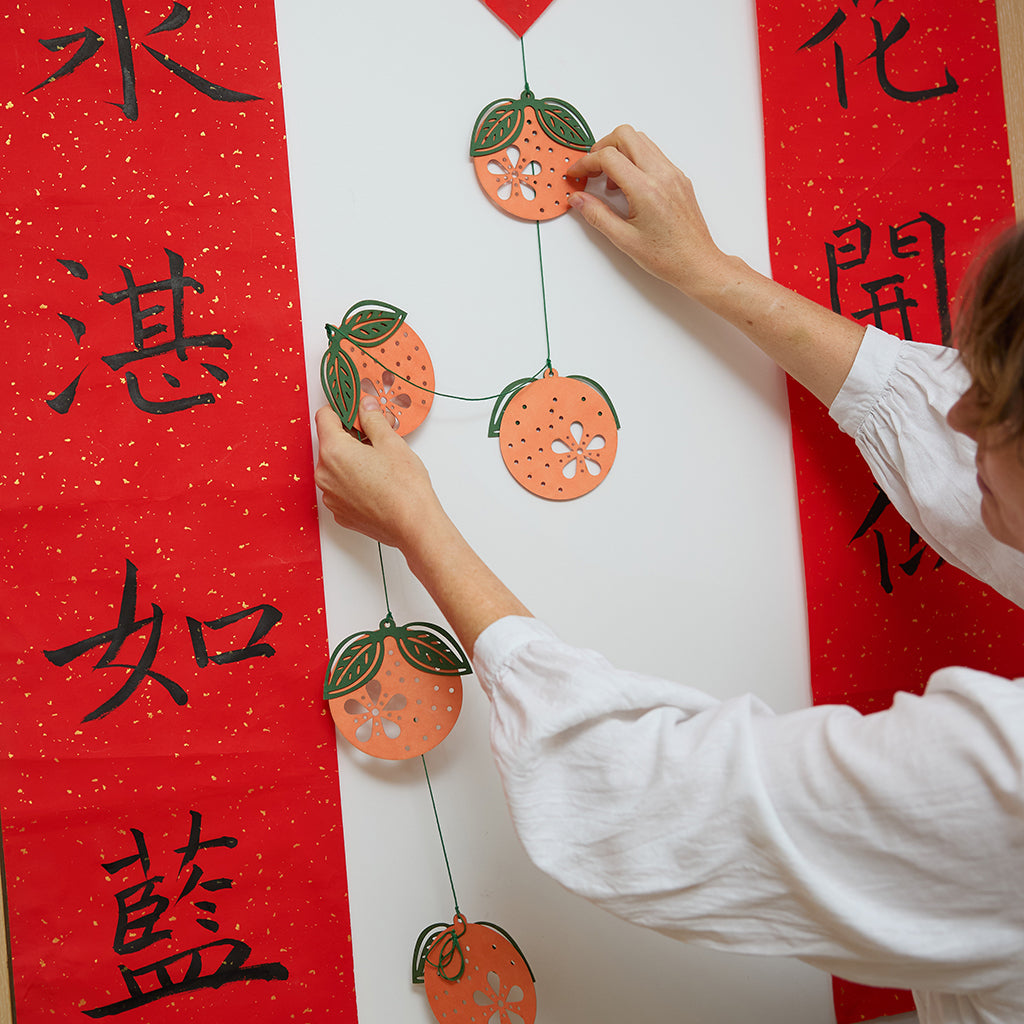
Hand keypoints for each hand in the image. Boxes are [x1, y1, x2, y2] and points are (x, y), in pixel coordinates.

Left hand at [315, 395, 531, 654]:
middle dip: (349, 437)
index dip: (341, 409)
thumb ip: (372, 418)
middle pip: (329, 443)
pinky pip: (341, 489)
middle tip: (376, 438)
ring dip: (350, 461)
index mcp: (333, 451)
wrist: (413, 526)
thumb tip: (365, 405)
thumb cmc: (404, 485)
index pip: (323, 416)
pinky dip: (353, 483)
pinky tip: (376, 485)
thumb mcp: (391, 442)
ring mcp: (330, 496)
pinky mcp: (340, 513)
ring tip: (379, 465)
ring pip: (335, 467)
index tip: (356, 411)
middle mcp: (324, 474)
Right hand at [567, 125, 725, 294]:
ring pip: (640, 140)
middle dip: (602, 147)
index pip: (609, 156)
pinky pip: (653, 154)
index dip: (586, 162)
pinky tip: (628, 186)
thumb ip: (597, 215)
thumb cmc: (667, 257)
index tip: (576, 174)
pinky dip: (635, 160)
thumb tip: (578, 199)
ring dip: (619, 152)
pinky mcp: (679, 177)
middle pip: (625, 135)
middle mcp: (662, 174)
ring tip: (610, 182)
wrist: (697, 263)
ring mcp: (673, 173)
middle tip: (591, 170)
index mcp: (646, 189)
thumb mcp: (624, 239)